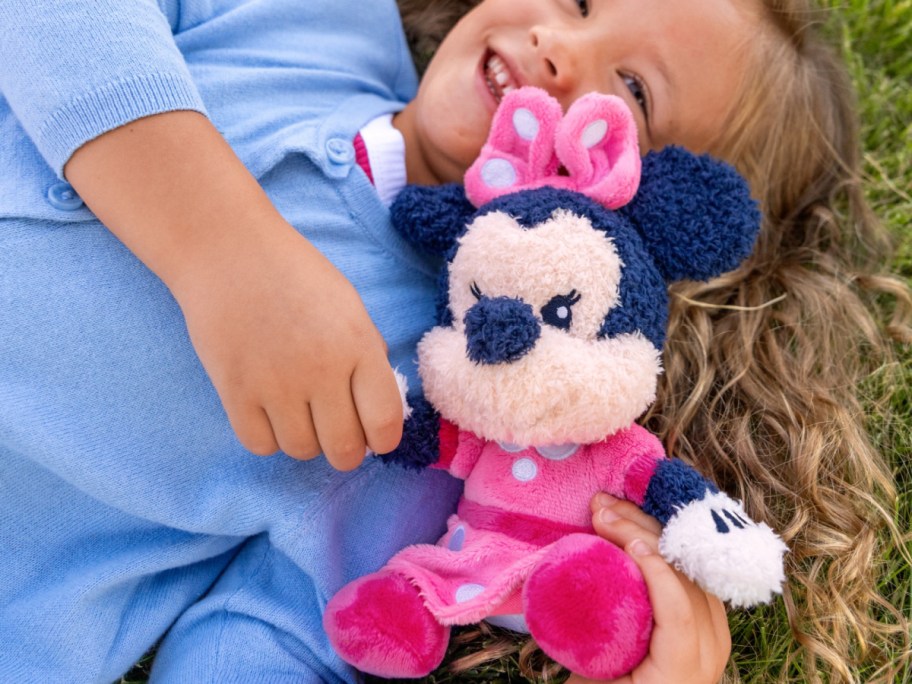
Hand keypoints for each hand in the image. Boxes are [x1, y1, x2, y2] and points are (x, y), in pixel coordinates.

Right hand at [174, 223, 403, 469]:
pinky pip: (261, 445)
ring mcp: (275, 384)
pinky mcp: (235, 391)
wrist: (228, 252)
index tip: (375, 437)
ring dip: (306, 441)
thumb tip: (376, 408)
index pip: (385, 421)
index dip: (384, 440)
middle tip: (338, 433)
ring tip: (300, 412)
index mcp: (357, 344)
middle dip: (347, 450)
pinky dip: (268, 437)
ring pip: (302, 451)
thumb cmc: (295, 276)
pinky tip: (269, 411)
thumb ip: (366, 356)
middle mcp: (320, 370)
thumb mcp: (349, 306)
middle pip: (344, 450)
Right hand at [565, 495, 730, 683]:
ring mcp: (716, 633)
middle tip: (601, 508)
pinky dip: (664, 545)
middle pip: (686, 580)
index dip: (653, 569)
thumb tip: (568, 567)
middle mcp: (709, 651)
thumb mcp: (589, 677)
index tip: (616, 536)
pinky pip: (692, 571)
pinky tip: (637, 524)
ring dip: (652, 531)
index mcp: (680, 672)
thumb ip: (588, 632)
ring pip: (692, 567)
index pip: (678, 612)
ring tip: (612, 509)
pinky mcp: (711, 619)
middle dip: (642, 534)